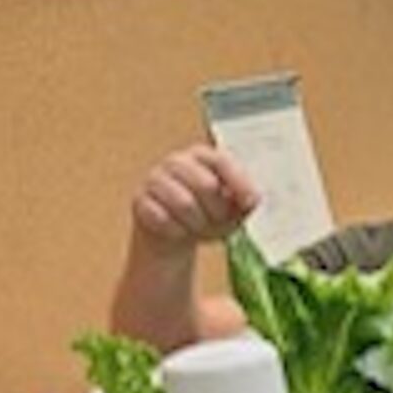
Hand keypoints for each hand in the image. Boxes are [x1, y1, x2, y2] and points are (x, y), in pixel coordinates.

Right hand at [130, 143, 259, 255]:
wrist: (173, 235)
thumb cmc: (206, 217)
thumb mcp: (232, 212)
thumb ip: (245, 202)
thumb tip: (252, 199)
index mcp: (202, 156)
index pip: (222, 161)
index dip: (238, 182)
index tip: (250, 203)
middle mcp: (177, 161)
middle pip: (206, 185)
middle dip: (216, 212)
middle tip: (215, 222)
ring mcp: (155, 178)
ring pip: (184, 204)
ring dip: (196, 225)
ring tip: (196, 227)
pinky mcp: (140, 200)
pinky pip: (164, 219)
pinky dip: (176, 232)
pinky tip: (177, 230)